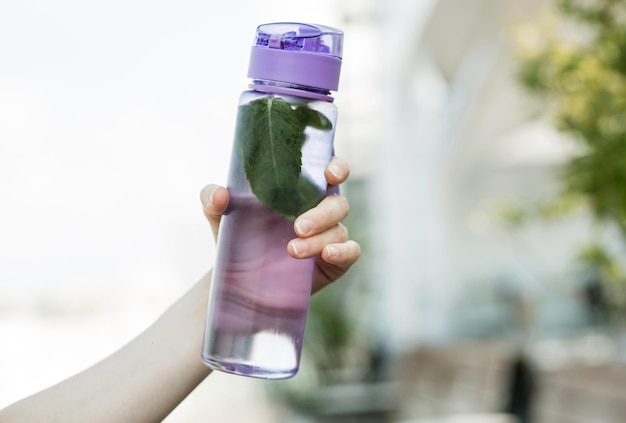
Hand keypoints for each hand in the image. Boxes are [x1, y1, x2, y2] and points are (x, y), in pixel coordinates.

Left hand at [200, 156, 360, 292]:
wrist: (237, 282)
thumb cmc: (236, 239)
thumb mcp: (219, 217)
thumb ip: (212, 199)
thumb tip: (220, 194)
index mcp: (299, 191)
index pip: (328, 171)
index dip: (336, 167)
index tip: (329, 174)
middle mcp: (319, 210)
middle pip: (338, 201)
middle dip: (321, 212)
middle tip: (296, 226)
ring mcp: (329, 235)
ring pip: (340, 228)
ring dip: (320, 237)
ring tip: (292, 250)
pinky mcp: (334, 261)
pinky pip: (352, 251)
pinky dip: (343, 251)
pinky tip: (327, 254)